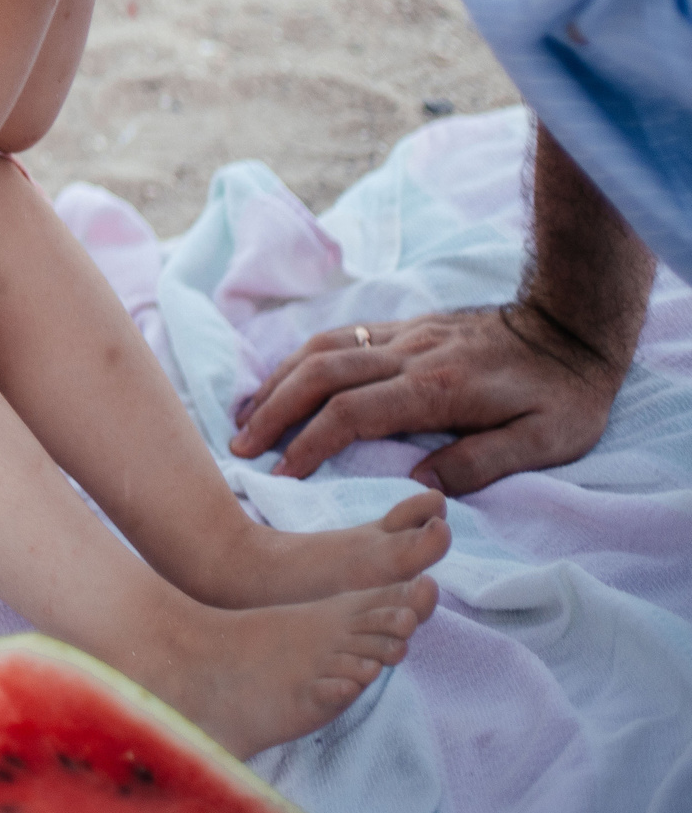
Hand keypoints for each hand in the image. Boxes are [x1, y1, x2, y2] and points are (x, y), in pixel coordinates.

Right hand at [230, 302, 625, 493]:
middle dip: (273, 411)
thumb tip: (418, 488)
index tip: (281, 475)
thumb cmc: (564, 393)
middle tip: (240, 446)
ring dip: (277, 381)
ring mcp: (403, 336)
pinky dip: (300, 359)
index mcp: (436, 388)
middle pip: (319, 374)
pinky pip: (339, 337)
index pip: (352, 413)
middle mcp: (408, 355)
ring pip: (321, 349)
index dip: (310, 444)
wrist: (573, 324)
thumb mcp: (545, 440)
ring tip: (247, 414)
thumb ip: (480, 463)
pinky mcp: (405, 327)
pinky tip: (286, 379)